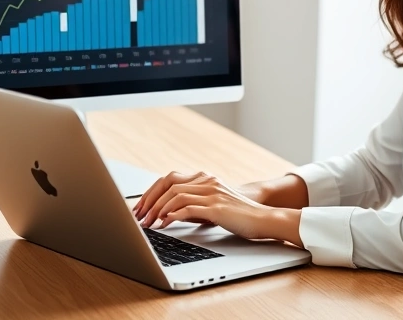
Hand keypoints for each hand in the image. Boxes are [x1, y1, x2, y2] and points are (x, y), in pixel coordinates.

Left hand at [132, 171, 297, 242]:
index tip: (140, 207)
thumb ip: (194, 204)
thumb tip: (168, 213)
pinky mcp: (217, 208)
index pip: (169, 179)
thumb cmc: (239, 216)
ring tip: (150, 223)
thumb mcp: (213, 205)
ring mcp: (212, 193)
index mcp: (205, 179)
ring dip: (158, 209)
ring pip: (176, 195)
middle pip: (169, 184)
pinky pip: (189, 208)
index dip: (151, 192)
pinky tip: (165, 223)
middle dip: (150, 201)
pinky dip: (173, 215)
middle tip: (139, 217)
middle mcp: (207, 182)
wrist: (263, 219)